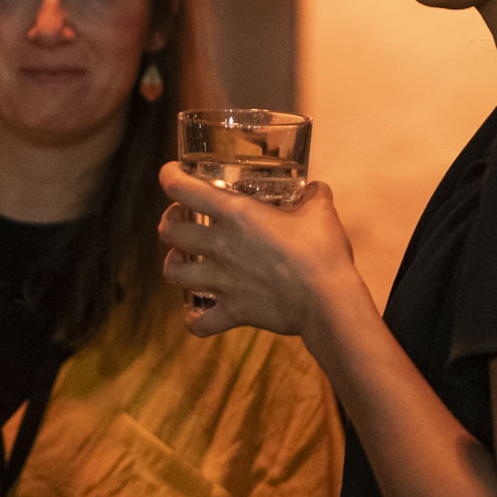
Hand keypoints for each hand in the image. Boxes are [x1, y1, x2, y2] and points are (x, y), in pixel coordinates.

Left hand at [157, 162, 367, 338]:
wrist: (327, 301)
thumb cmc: (321, 252)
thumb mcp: (320, 212)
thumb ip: (314, 196)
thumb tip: (316, 189)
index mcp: (236, 214)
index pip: (184, 189)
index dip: (170, 177)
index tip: (170, 174)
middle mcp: (220, 246)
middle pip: (169, 232)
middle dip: (168, 222)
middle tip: (179, 218)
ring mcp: (222, 282)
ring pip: (174, 274)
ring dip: (173, 264)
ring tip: (181, 259)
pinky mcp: (233, 311)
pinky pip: (200, 323)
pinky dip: (195, 320)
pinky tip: (197, 315)